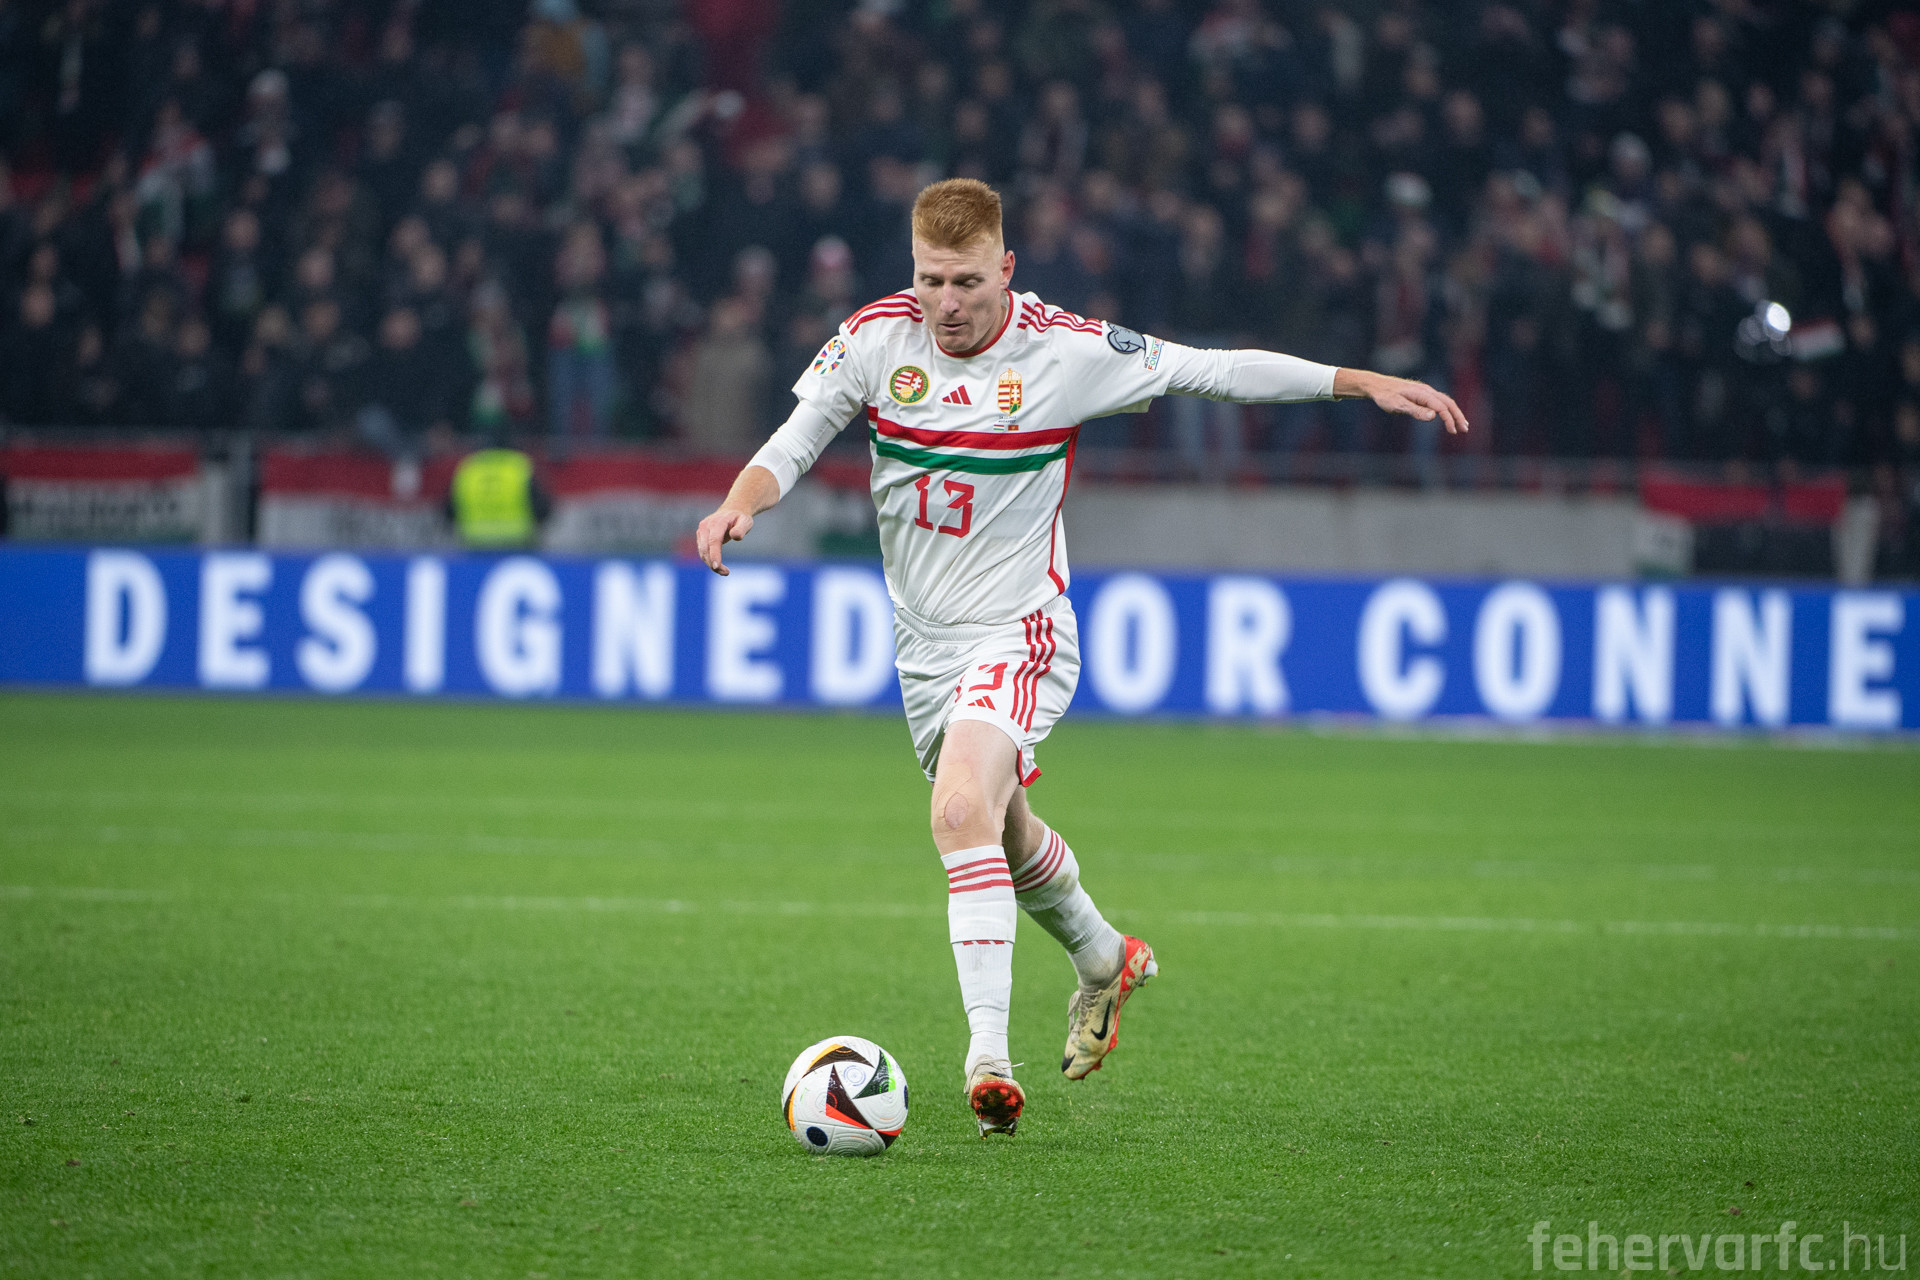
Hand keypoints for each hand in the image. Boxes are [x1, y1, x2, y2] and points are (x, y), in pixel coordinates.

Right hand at [695, 507, 753, 575]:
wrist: (731, 511)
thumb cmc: (740, 518)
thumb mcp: (746, 521)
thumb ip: (741, 528)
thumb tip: (735, 536)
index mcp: (717, 522)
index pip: (713, 540)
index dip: (714, 554)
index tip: (716, 566)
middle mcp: (705, 526)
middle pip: (706, 548)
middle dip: (713, 563)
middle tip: (726, 573)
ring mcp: (701, 532)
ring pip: (703, 552)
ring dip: (711, 564)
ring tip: (725, 572)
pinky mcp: (700, 537)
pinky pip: (703, 552)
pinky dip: (710, 561)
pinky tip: (720, 568)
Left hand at [1340, 369, 1469, 434]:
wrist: (1376, 386)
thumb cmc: (1385, 396)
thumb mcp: (1398, 405)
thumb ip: (1415, 411)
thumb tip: (1434, 416)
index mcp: (1423, 393)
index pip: (1442, 407)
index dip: (1449, 419)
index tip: (1453, 432)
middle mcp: (1427, 391)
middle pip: (1448, 403)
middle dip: (1458, 416)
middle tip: (1465, 430)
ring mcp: (1425, 392)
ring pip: (1445, 402)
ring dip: (1454, 413)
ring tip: (1461, 425)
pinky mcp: (1422, 394)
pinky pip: (1439, 401)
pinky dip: (1447, 410)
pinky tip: (1447, 417)